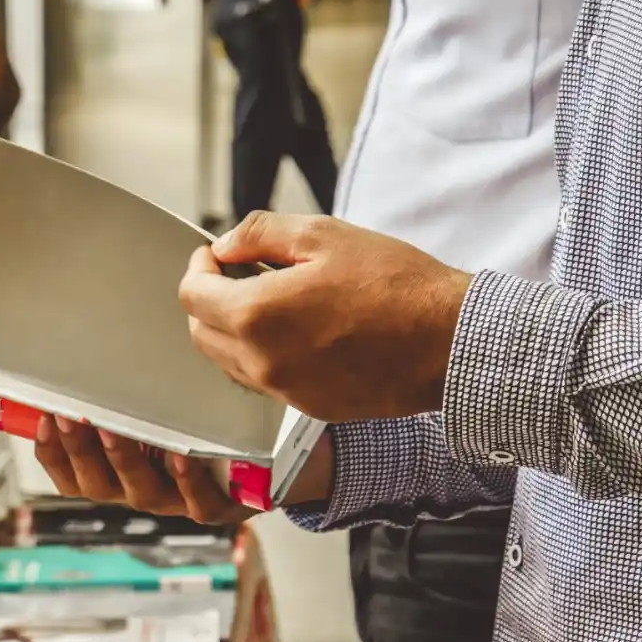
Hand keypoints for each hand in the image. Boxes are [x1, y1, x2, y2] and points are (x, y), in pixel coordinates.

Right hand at [32, 415, 335, 520]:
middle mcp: (146, 490)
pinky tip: (179, 455)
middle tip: (71, 417)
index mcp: (123, 473)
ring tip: (114, 428)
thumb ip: (129, 393)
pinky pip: (200, 502)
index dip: (53, 452)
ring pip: (142, 493)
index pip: (71, 475)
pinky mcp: (222, 507)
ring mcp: (181, 502)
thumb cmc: (208, 426)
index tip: (44, 419)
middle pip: (98, 484)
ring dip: (124, 460)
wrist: (276, 457)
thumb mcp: (163, 409)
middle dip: (80, 450)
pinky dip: (187, 480)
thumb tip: (88, 349)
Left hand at [178, 211, 472, 421]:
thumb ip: (260, 234)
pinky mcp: (310, 407)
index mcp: (257, 316)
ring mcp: (286, 391)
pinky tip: (299, 330)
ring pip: (230, 362)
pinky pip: (266, 382)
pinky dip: (265, 355)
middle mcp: (263, 363)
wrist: (448, 341)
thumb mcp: (324, 234)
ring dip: (234, 330)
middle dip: (209, 300)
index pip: (192, 295)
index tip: (216, 255)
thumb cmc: (395, 285)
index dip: (199, 267)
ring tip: (272, 300)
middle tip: (238, 274)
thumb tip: (226, 246)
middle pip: (202, 334)